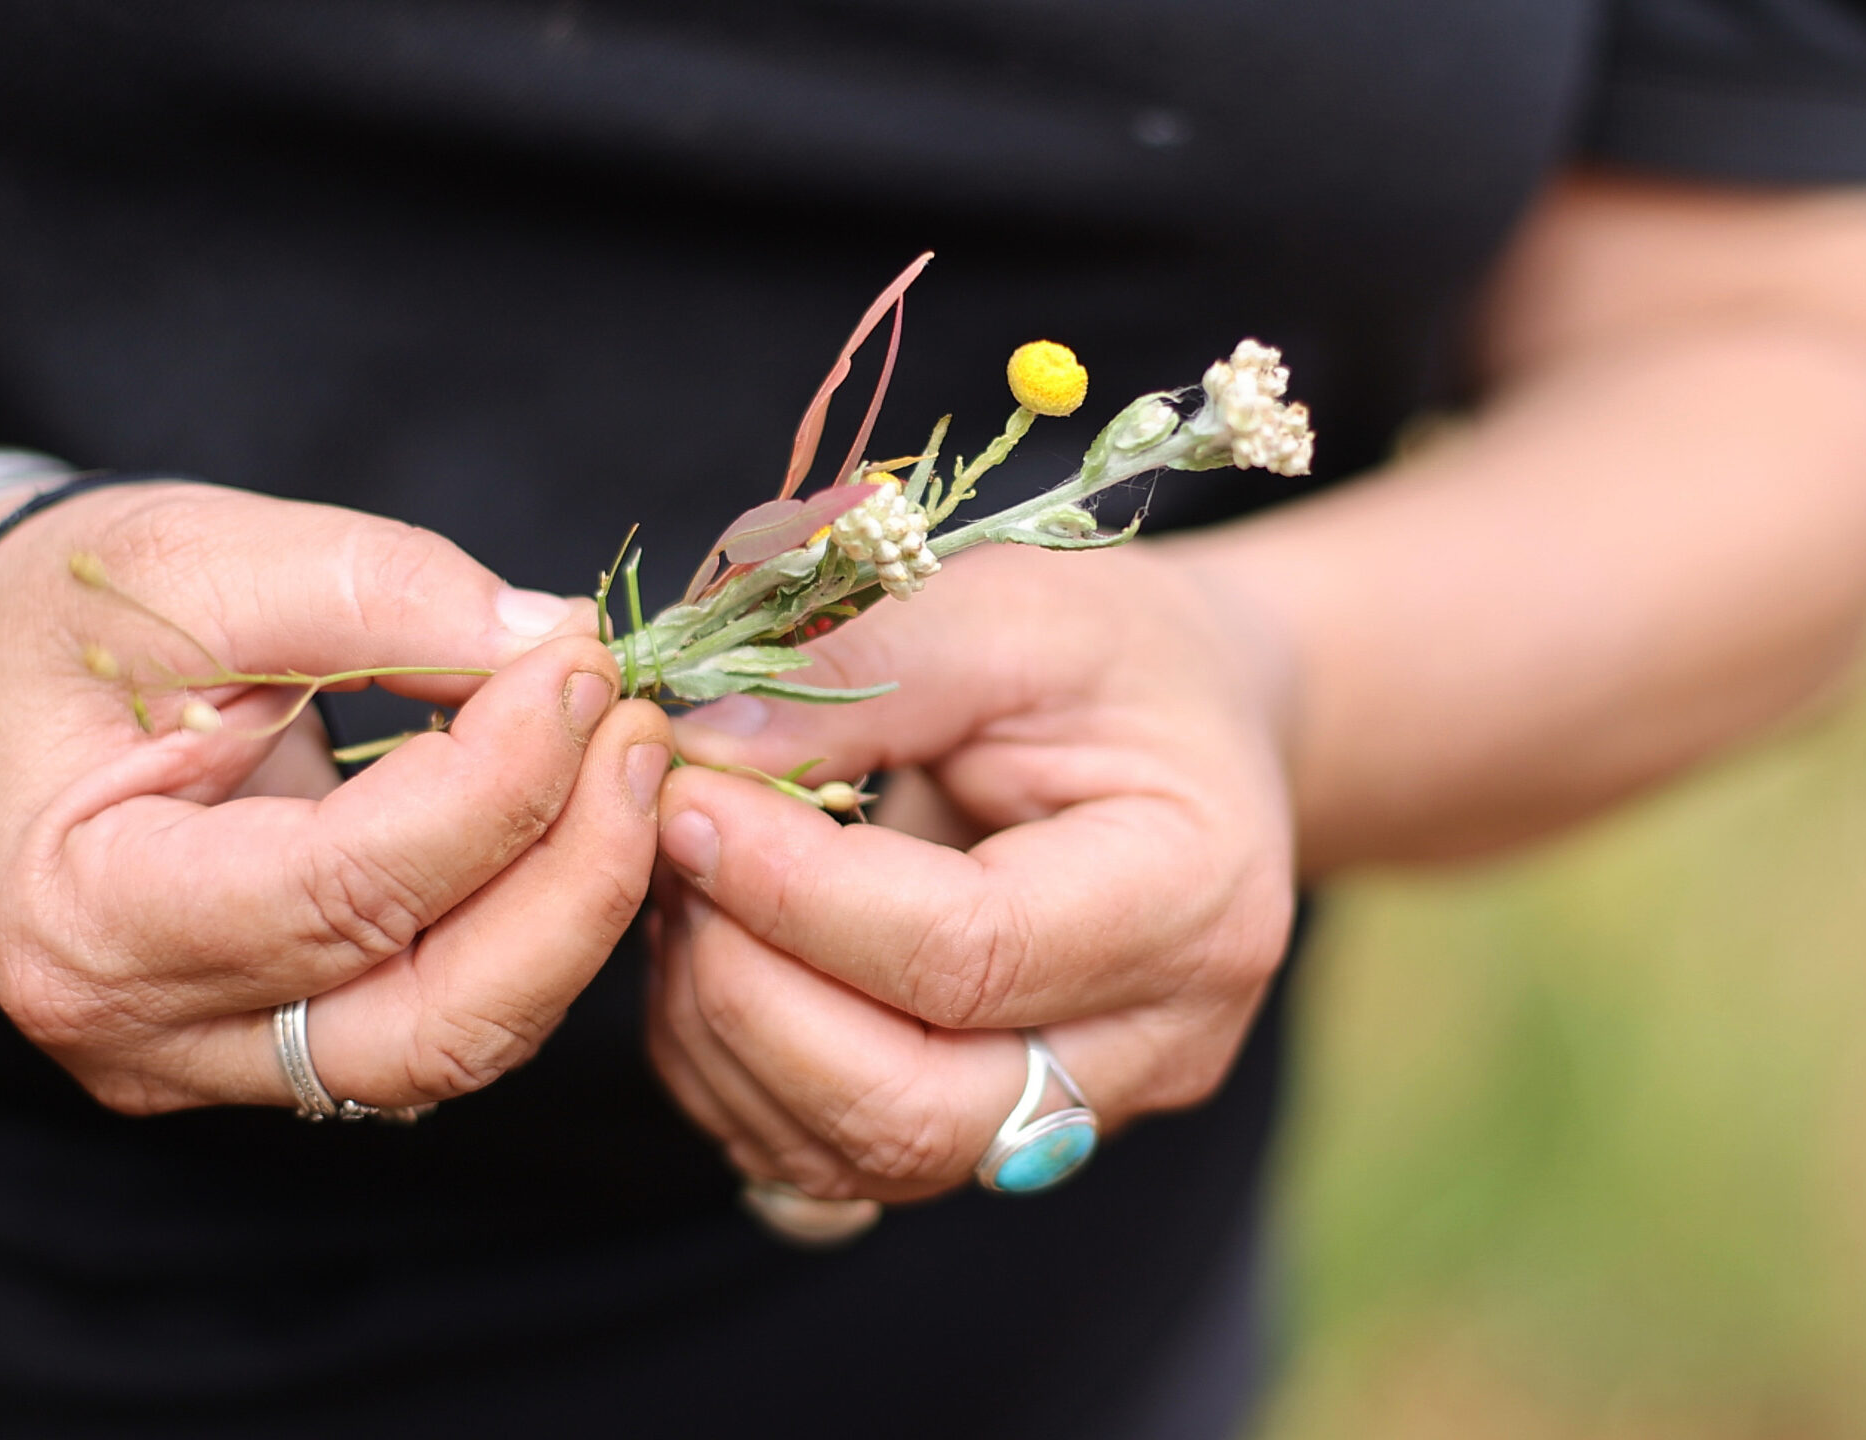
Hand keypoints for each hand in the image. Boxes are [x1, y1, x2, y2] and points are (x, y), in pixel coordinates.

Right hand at [0, 482, 670, 1113]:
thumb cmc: (59, 616)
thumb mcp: (195, 555)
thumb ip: (380, 592)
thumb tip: (558, 644)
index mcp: (84, 914)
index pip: (346, 888)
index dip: (498, 783)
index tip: (586, 668)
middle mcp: (144, 1032)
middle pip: (431, 1020)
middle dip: (575, 875)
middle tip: (639, 728)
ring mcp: (214, 1062)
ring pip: (461, 1040)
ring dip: (576, 906)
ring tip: (626, 762)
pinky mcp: (283, 1050)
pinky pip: (448, 1017)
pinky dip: (537, 926)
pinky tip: (579, 819)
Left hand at [650, 543, 1296, 1202]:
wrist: (1189, 726)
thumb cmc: (1113, 655)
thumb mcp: (1015, 609)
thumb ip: (867, 668)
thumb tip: (701, 748)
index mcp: (1192, 904)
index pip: (966, 956)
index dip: (797, 892)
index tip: (689, 797)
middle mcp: (1154, 1046)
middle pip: (908, 1111)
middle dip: (745, 989)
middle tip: (673, 850)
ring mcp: (1077, 1115)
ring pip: (850, 1157)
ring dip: (719, 1032)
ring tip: (685, 885)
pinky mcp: (992, 1138)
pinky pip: (826, 1160)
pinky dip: (732, 1069)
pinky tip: (716, 947)